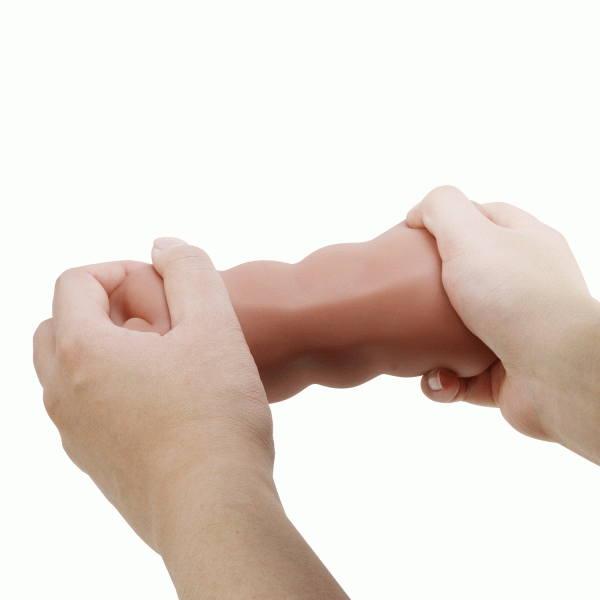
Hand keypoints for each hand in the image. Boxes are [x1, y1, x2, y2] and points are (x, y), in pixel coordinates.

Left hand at [32, 238, 274, 551]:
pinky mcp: (93, 462)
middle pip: (60, 325)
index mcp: (82, 351)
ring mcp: (74, 432)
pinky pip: (86, 407)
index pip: (76, 283)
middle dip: (106, 309)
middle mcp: (63, 392)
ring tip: (166, 361)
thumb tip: (164, 247)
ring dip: (109, 349)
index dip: (121, 271)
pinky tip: (167, 401)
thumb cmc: (215, 417)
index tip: (164, 291)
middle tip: (159, 324)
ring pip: (69, 369)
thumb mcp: (215, 325)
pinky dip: (113, 387)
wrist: (213, 511)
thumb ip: (190, 271)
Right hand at [406, 186, 593, 443]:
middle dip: (429, 288)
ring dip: (429, 342)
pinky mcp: (503, 374)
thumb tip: (416, 213)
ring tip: (416, 345)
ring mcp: (515, 331)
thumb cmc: (514, 295)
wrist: (554, 371)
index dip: (446, 220)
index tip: (410, 234)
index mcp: (527, 244)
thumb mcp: (470, 234)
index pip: (484, 218)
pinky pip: (459, 375)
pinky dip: (443, 379)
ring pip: (455, 331)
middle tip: (404, 291)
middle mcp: (524, 286)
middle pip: (465, 276)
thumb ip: (441, 207)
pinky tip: (440, 377)